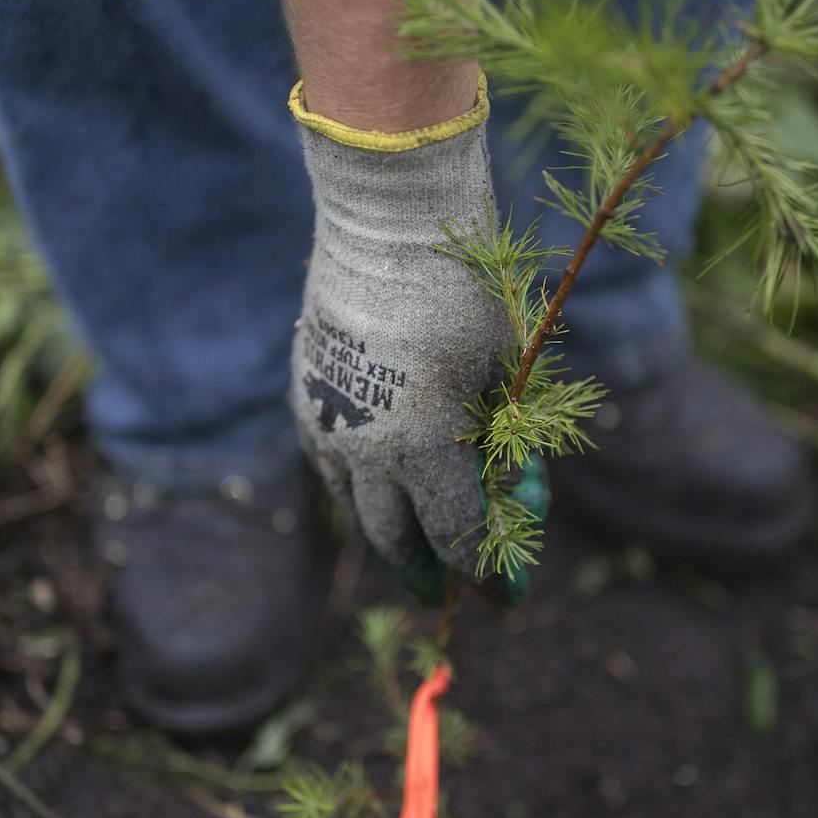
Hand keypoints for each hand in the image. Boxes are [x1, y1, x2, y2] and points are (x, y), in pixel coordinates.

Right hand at [289, 80, 507, 578]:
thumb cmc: (465, 289)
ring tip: (410, 546)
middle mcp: (368, 451)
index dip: (489, 576)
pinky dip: (356, 487)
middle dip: (430, 570)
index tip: (509, 596)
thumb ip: (504, 439)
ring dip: (386, 534)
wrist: (388, 220)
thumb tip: (510, 491)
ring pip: (354, 508)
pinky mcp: (307, 396)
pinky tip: (375, 484)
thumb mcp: (503, 368)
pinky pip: (328, 464)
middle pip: (398, 539)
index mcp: (426, 449)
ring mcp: (329, 425)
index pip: (460, 539)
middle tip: (451, 585)